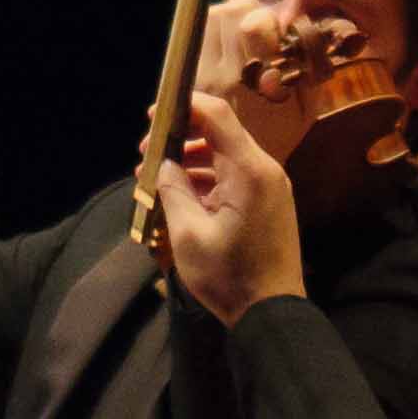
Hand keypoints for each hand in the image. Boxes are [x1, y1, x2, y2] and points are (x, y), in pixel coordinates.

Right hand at [155, 88, 302, 323]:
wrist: (271, 313)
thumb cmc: (229, 276)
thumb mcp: (188, 234)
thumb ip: (173, 189)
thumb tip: (164, 163)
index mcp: (249, 170)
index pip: (218, 114)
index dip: (184, 105)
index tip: (153, 115)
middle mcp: (265, 170)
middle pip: (220, 133)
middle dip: (181, 138)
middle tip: (146, 155)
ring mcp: (270, 186)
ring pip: (226, 156)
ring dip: (192, 161)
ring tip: (156, 178)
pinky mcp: (268, 202)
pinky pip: (235, 177)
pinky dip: (208, 179)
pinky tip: (181, 194)